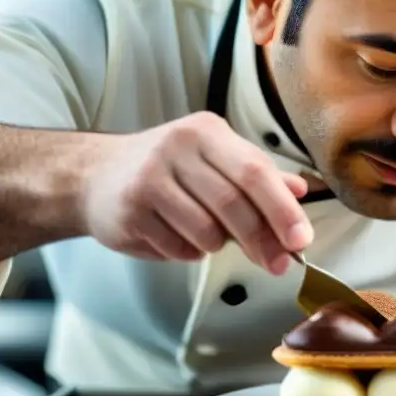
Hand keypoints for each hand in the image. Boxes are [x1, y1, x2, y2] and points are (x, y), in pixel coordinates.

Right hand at [80, 112, 313, 273]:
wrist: (94, 175)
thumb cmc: (168, 170)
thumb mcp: (214, 160)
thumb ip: (258, 176)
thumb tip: (301, 190)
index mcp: (207, 132)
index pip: (255, 172)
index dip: (282, 210)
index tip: (301, 240)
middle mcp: (177, 147)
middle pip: (234, 204)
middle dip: (261, 240)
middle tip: (277, 264)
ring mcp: (149, 178)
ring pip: (206, 231)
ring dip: (217, 245)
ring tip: (208, 236)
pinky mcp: (130, 210)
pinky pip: (178, 247)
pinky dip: (189, 252)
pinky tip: (178, 237)